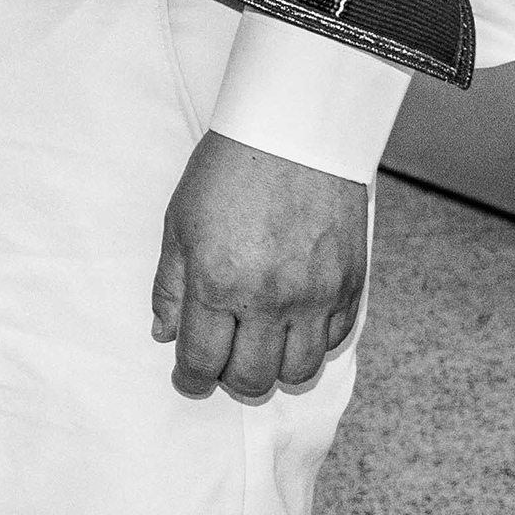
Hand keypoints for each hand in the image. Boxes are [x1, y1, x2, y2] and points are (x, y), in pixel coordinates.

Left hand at [151, 130, 371, 402]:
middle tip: (222, 364)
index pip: (203, 361)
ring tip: (259, 348)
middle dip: (230, 380)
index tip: (187, 378)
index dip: (190, 379)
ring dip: (275, 369)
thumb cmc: (227, 172)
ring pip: (299, 371)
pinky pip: (334, 340)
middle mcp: (270, 299)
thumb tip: (165, 334)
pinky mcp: (349, 286)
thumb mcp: (179, 224)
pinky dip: (312, 344)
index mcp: (218, 283)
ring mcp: (315, 296)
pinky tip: (293, 325)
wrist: (293, 133)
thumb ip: (171, 286)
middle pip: (253, 378)